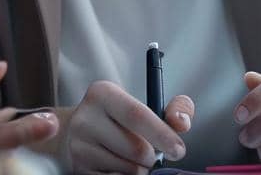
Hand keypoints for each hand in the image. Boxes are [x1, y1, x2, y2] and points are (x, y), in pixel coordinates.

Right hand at [56, 79, 193, 174]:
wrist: (78, 131)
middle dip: (153, 157)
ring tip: (135, 159)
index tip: (178, 150)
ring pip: (127, 169)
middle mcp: (86, 119)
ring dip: (141, 169)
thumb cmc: (119, 118)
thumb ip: (174, 108)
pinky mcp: (78, 169)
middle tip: (153, 155)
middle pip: (136, 149)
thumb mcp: (144, 104)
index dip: (162, 135)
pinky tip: (123, 166)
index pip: (137, 116)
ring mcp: (79, 146)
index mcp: (103, 94)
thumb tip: (182, 123)